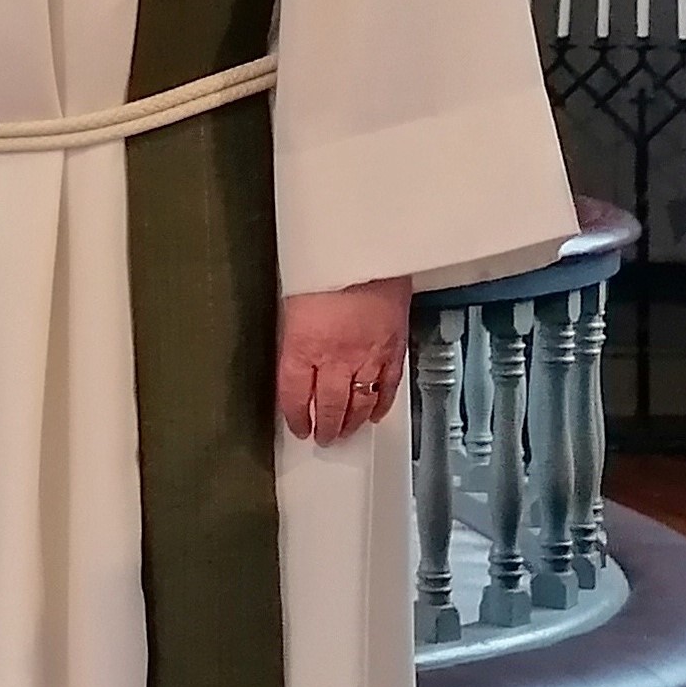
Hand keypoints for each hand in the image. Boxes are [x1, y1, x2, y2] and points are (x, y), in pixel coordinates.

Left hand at [278, 276, 410, 445]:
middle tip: (323, 439)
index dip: (294, 415)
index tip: (296, 427)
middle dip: (325, 426)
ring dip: (351, 422)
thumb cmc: (323, 264)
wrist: (368, 247)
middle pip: (329, 405)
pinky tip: (374, 415)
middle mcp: (335, 358)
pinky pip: (387, 387)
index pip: (294, 393)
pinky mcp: (394, 349)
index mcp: (302, 344)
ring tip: (345, 434)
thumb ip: (294, 332)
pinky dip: (381, 405)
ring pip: (359, 402)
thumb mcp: (292, 298)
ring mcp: (368, 356)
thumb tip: (293, 355)